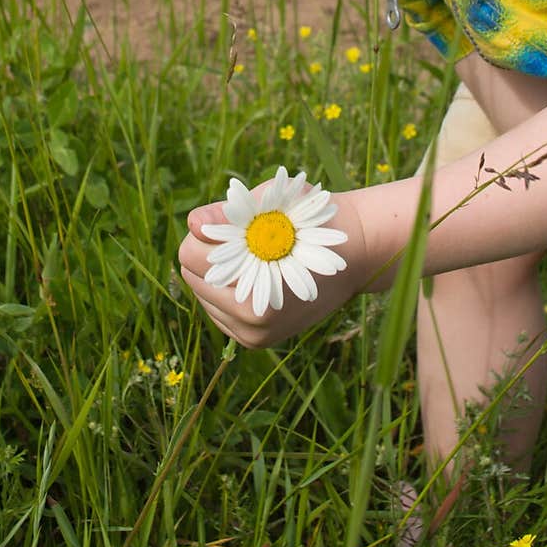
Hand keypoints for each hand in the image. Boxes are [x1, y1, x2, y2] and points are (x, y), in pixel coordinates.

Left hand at [178, 175, 370, 348]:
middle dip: (208, 253)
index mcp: (253, 289)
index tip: (232, 223)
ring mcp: (252, 334)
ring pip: (201, 294)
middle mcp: (250, 320)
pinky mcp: (255, 341)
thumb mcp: (274, 205)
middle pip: (191, 275)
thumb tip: (192, 223)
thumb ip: (229, 213)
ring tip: (250, 257)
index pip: (191, 255)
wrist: (355, 254)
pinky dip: (225, 291)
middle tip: (241, 238)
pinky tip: (252, 275)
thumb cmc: (314, 221)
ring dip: (215, 274)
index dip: (205, 233)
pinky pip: (217, 311)